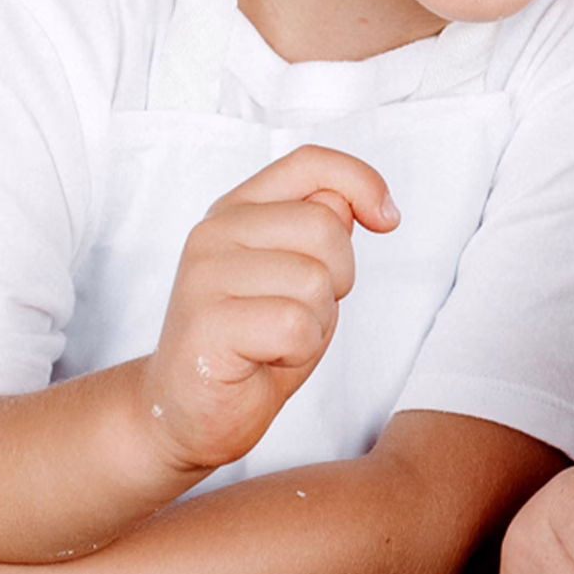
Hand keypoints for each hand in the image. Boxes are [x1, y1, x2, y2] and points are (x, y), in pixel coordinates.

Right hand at [142, 146, 397, 476]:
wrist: (187, 410)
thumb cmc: (251, 343)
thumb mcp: (297, 275)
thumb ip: (319, 230)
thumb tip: (349, 200)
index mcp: (237, 210)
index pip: (309, 162)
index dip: (361, 182)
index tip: (386, 219)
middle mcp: (215, 232)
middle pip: (325, 226)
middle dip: (338, 278)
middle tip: (301, 311)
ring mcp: (205, 276)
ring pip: (315, 281)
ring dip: (315, 322)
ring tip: (276, 339)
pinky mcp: (206, 324)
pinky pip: (295, 326)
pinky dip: (297, 351)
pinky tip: (264, 359)